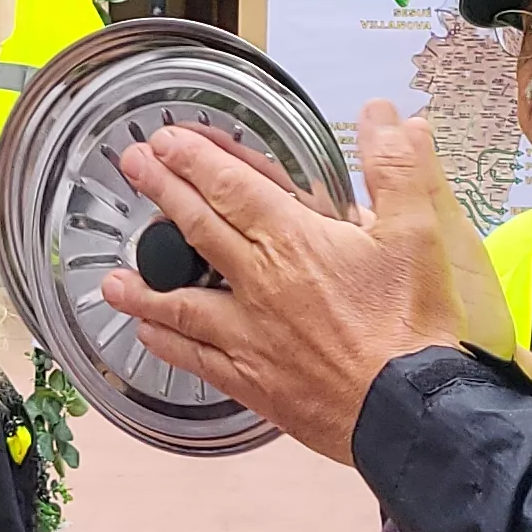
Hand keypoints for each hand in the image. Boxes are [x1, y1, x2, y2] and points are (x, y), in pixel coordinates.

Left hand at [98, 102, 472, 461]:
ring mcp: (250, 336)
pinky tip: (150, 336)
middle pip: (198, 230)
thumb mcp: (418, 233)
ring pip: (182, 302)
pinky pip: (197, 359)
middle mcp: (260, 285)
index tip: (166, 142)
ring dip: (145, 285)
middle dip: (161, 193)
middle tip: (132, 168)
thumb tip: (388, 119)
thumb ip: (398, 168)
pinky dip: (168, 344)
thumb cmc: (410, 328)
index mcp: (295, 241)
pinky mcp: (253, 382)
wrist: (407, 412)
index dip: (195, 159)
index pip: (232, 187)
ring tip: (113, 276)